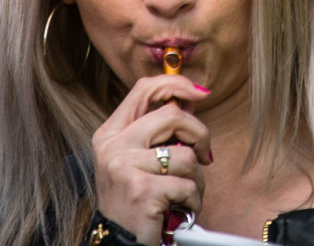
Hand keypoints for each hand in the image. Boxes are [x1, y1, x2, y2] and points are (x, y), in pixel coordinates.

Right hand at [89, 73, 213, 244]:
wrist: (120, 240)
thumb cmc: (136, 197)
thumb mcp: (137, 158)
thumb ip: (158, 129)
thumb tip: (193, 95)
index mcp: (110, 134)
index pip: (144, 89)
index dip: (176, 83)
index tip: (200, 93)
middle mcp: (113, 147)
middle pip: (172, 115)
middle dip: (199, 135)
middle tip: (202, 157)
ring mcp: (125, 168)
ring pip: (186, 155)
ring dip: (197, 178)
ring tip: (185, 193)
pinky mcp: (142, 191)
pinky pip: (187, 184)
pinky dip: (193, 200)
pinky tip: (180, 210)